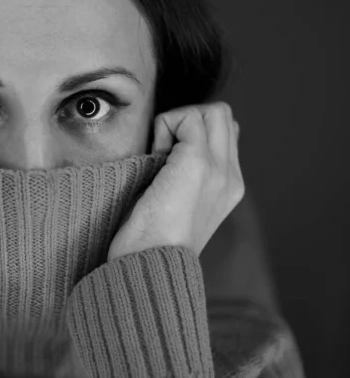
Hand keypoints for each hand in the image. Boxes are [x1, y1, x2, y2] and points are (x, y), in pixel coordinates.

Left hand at [107, 102, 243, 260]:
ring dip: (179, 121)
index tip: (167, 160)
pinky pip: (187, 118)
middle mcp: (231, 177)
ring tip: (161, 155)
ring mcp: (218, 169)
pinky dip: (165, 127)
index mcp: (229, 188)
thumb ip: (184, 177)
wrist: (147, 266)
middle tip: (163, 152)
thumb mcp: (176, 205)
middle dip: (188, 121)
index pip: (225, 134)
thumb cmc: (149, 240)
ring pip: (212, 111)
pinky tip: (153, 157)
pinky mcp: (197, 163)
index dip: (192, 134)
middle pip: (223, 116)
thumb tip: (167, 148)